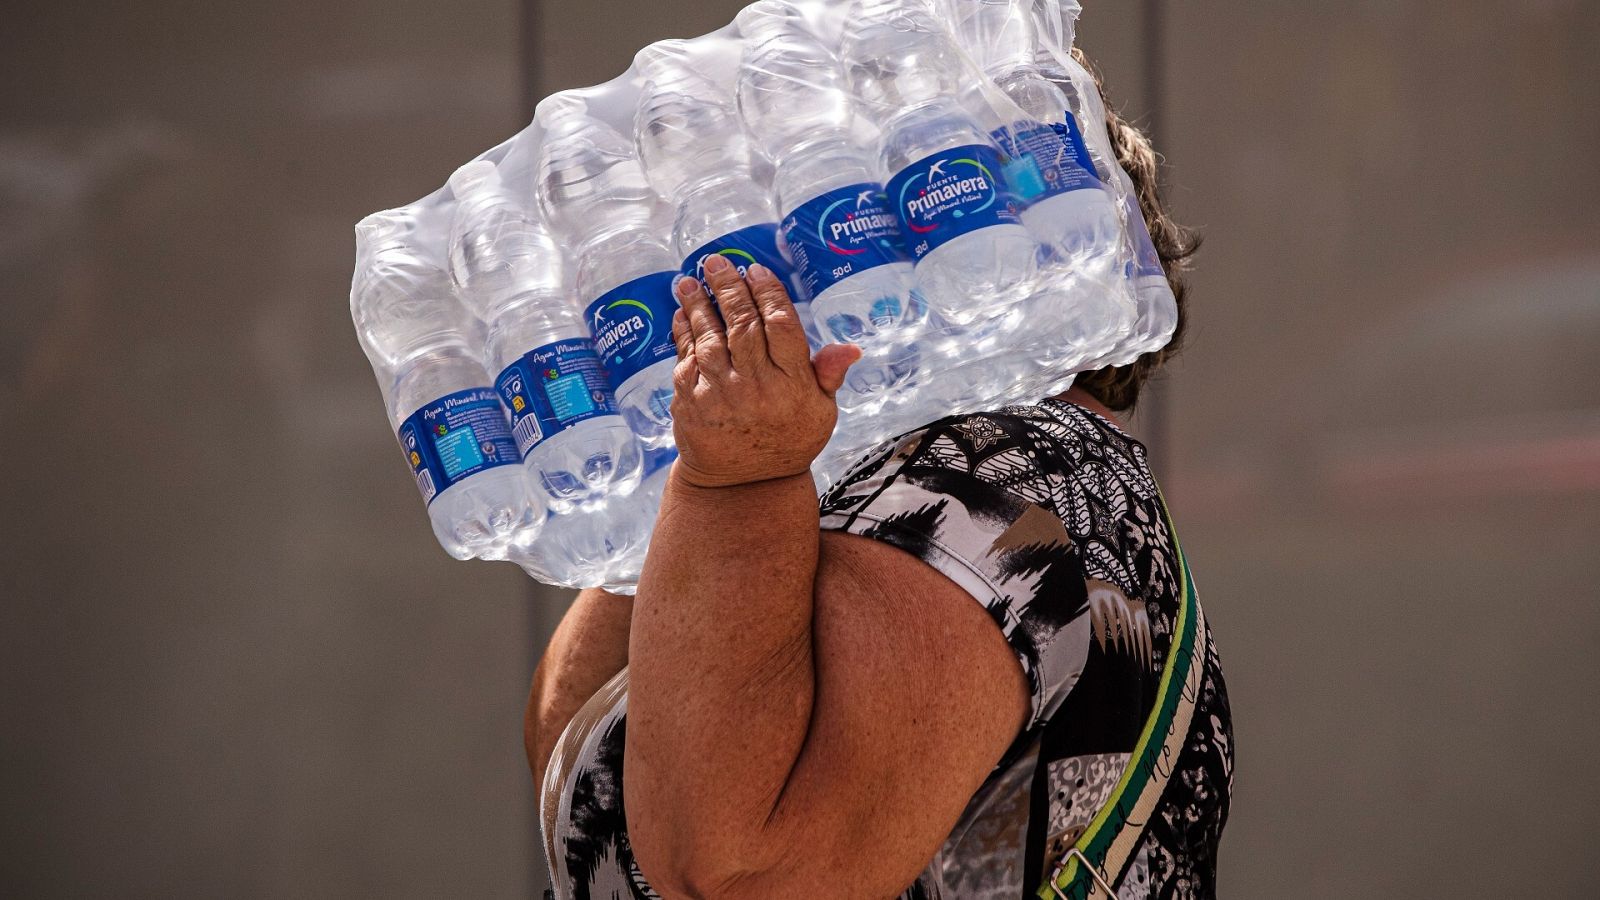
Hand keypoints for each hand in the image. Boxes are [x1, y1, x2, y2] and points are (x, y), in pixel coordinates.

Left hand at [668, 255, 859, 488]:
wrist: (744, 485)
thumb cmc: (788, 440)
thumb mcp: (821, 412)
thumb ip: (828, 376)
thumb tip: (850, 348)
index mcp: (793, 384)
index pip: (781, 326)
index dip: (768, 293)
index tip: (756, 271)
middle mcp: (757, 387)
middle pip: (743, 324)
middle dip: (728, 288)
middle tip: (717, 262)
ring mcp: (721, 394)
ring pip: (709, 338)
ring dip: (698, 305)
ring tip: (690, 280)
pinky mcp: (692, 403)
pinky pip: (686, 359)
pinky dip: (683, 334)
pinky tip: (681, 314)